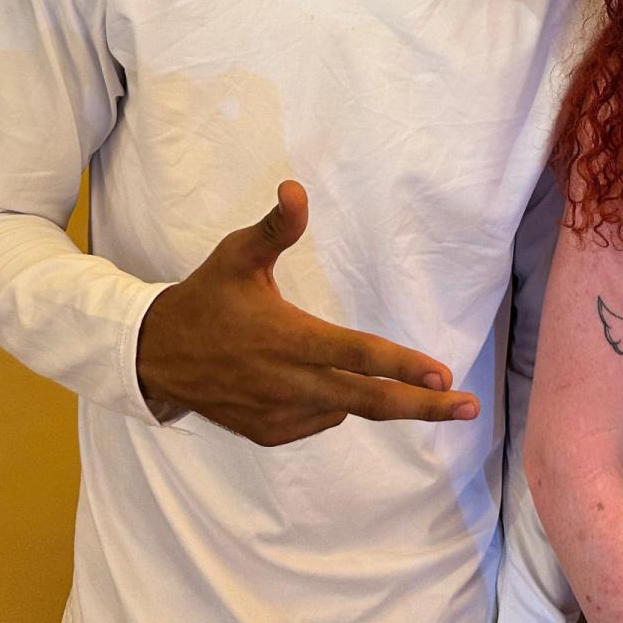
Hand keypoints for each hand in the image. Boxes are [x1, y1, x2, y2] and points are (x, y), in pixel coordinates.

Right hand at [135, 179, 479, 444]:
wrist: (154, 357)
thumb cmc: (205, 297)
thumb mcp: (237, 255)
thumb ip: (276, 228)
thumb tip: (296, 189)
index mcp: (290, 339)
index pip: (359, 356)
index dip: (403, 366)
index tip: (444, 375)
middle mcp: (291, 384)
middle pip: (370, 401)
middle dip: (424, 406)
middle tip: (468, 407)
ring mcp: (280, 415)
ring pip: (344, 408)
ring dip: (367, 394)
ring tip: (364, 370)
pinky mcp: (269, 433)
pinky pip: (318, 419)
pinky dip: (328, 401)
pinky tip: (312, 380)